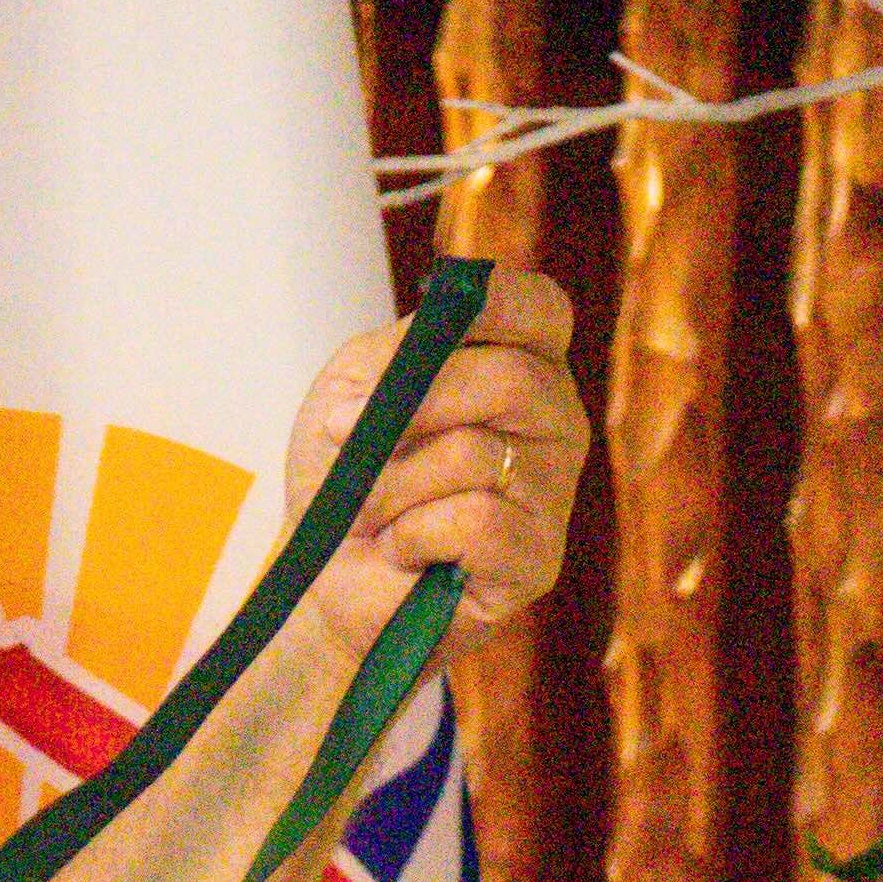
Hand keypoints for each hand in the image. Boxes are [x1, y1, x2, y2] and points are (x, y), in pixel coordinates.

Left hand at [287, 263, 586, 651]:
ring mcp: (554, 495)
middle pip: (512, 380)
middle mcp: (554, 425)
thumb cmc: (349, 477)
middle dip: (417, 403)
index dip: (500, 301)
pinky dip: (412, 535)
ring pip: (478, 456)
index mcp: (522, 369)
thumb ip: (397, 353)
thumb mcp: (354, 389)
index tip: (439, 310)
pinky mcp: (537, 562)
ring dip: (392, 484)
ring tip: (369, 511)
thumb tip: (426, 344)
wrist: (328, 580)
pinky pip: (477, 523)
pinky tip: (402, 550)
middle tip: (345, 431)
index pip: (544, 312)